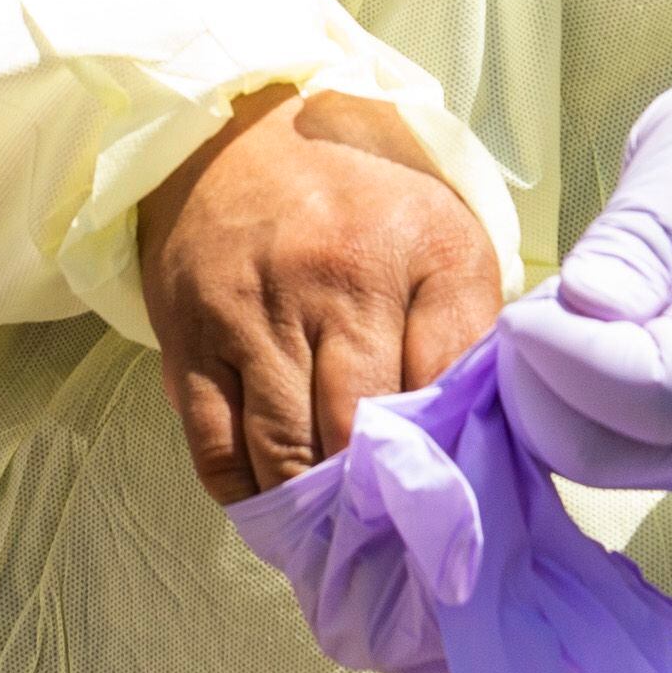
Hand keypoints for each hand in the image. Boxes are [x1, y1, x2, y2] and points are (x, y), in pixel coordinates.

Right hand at [139, 85, 502, 501]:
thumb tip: (482, 435)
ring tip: (339, 539)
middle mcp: (329, 280)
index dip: (446, 456)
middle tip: (394, 540)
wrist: (241, 132)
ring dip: (311, 508)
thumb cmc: (361, 197)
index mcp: (412, 250)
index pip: (439, 387)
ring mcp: (250, 313)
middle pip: (354, 432)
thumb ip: (468, 329)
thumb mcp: (443, 235)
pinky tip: (278, 503)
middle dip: (374, 498)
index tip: (452, 506)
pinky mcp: (189, 340)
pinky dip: (248, 493)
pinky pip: (215, 451)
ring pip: (282, 454)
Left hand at [494, 67, 671, 490]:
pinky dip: (560, 403)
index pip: (656, 392)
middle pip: (598, 444)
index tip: (532, 299)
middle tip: (555, 285)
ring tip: (583, 299)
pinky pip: (597, 453)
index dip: (566, 354)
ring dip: (543, 387)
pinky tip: (586, 334)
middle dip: (535, 371)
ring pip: (585, 460)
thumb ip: (648, 224)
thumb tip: (585, 304)